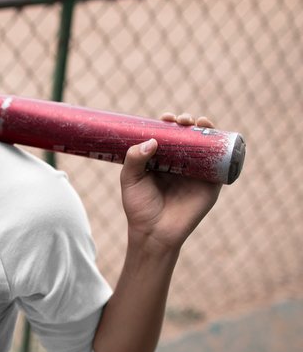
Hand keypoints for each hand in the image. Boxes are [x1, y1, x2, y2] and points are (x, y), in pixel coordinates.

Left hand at [120, 113, 221, 250]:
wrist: (154, 233)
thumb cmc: (139, 207)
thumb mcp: (130, 179)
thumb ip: (134, 159)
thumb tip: (152, 140)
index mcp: (160, 160)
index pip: (167, 136)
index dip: (167, 124)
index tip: (164, 119)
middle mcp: (179, 164)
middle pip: (187, 136)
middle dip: (186, 122)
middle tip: (181, 121)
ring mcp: (196, 173)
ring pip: (204, 145)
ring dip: (205, 129)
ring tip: (199, 122)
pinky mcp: (210, 184)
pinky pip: (220, 163)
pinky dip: (221, 148)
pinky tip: (217, 137)